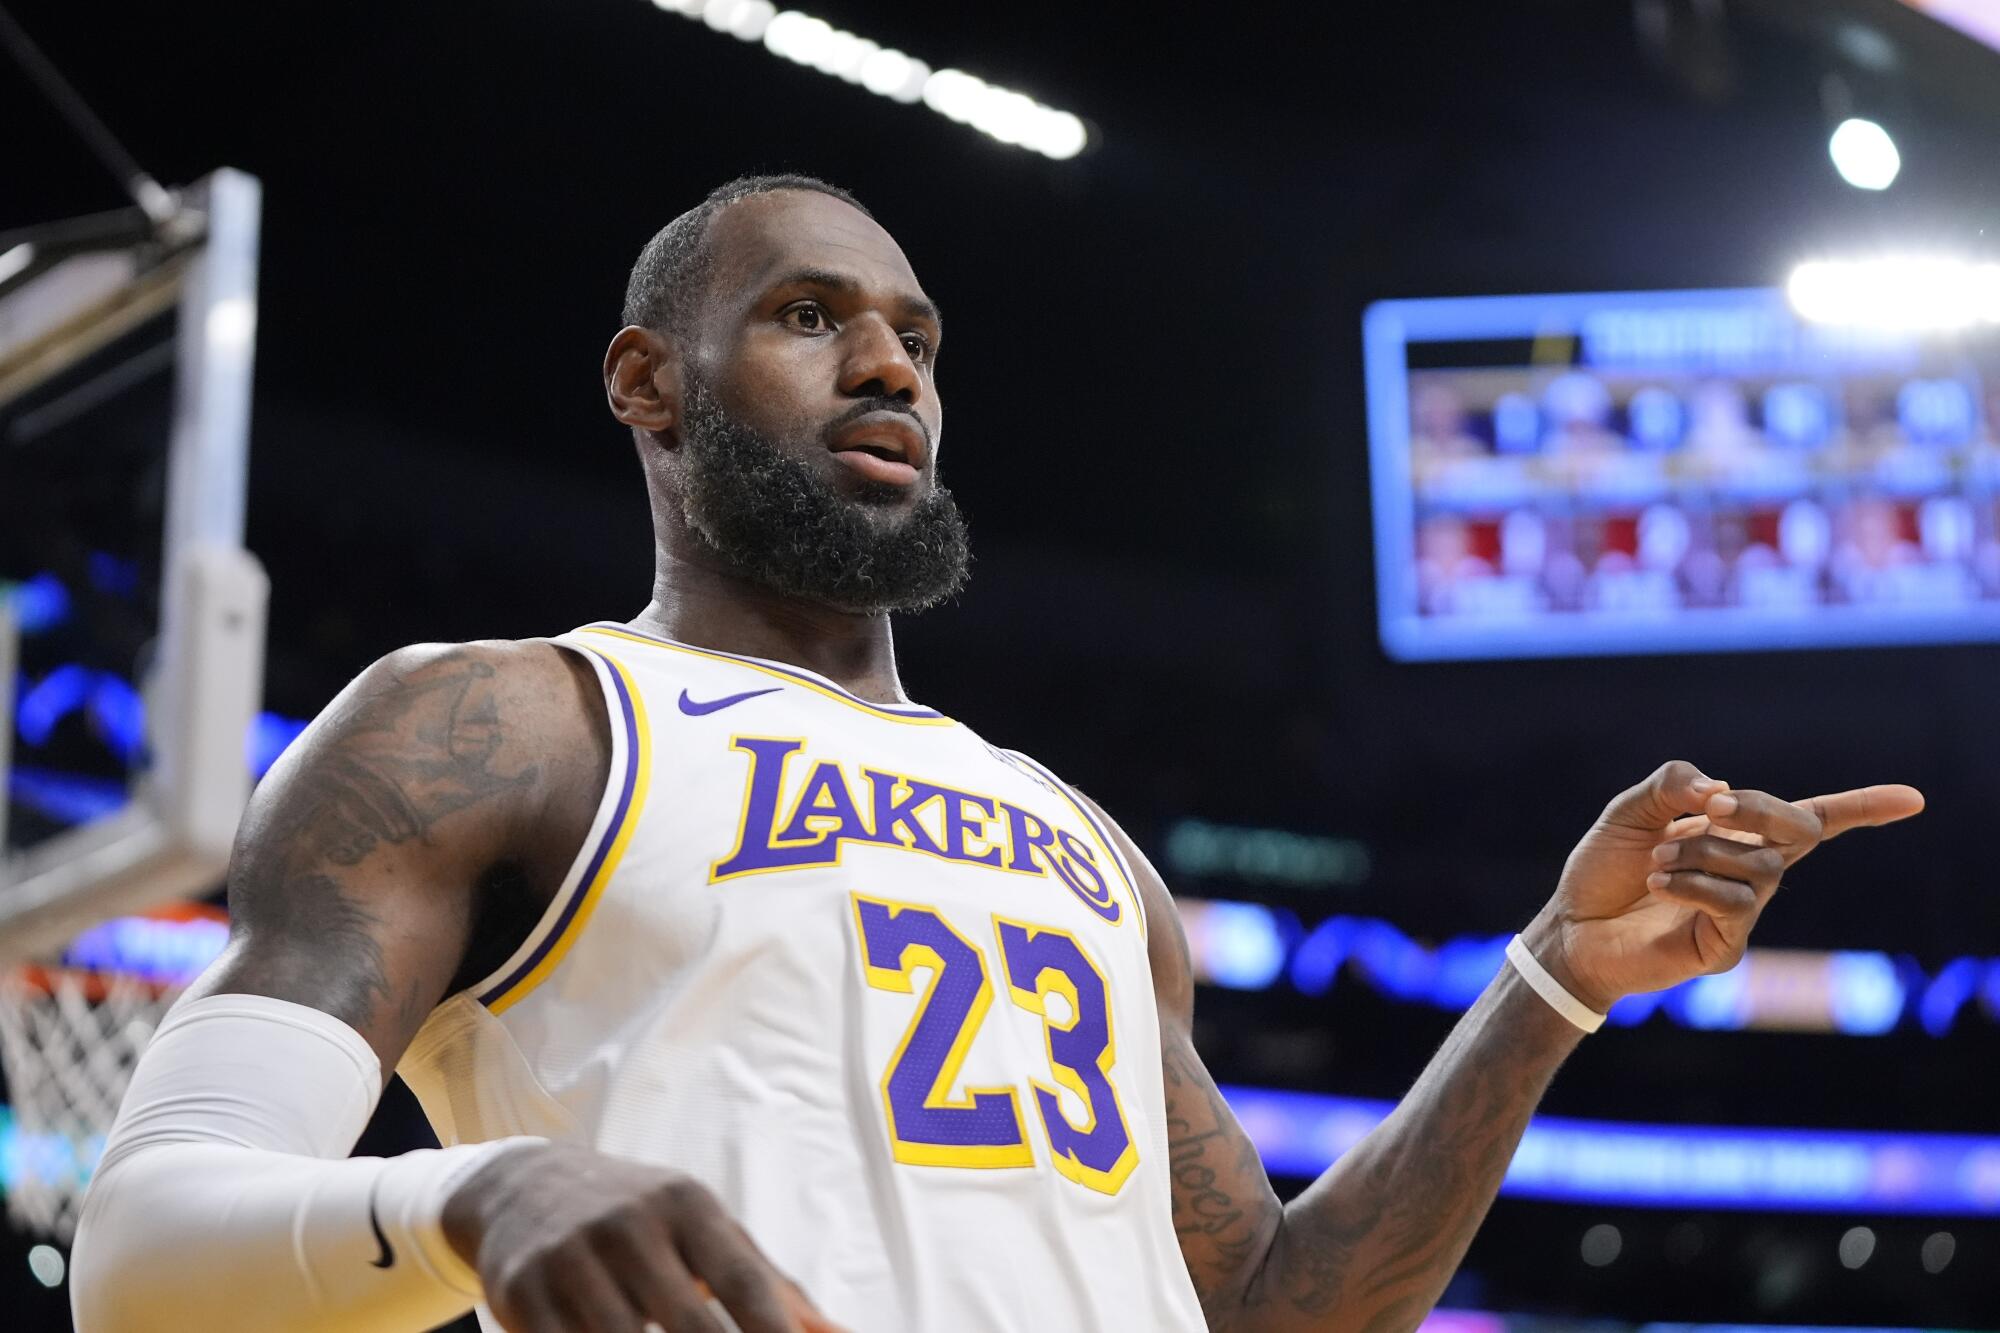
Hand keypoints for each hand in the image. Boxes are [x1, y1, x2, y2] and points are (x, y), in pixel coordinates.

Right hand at [441, 1141, 846, 1332]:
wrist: (525, 1185)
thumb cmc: (643, 1221)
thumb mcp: (706, 1232)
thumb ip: (770, 1287)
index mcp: (686, 1205)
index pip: (742, 1280)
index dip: (775, 1332)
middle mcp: (630, 1224)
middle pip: (689, 1323)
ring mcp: (572, 1257)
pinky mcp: (522, 1291)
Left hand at [1525, 760, 1923, 1012]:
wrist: (1570, 927)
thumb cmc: (1603, 869)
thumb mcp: (1630, 811)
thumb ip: (1673, 786)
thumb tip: (1723, 788)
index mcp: (1735, 835)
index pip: (1811, 820)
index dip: (1862, 808)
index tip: (1914, 799)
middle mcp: (1749, 872)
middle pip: (1799, 829)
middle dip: (1763, 809)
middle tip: (1714, 807)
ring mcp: (1742, 912)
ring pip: (1760, 866)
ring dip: (1702, 851)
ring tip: (1655, 861)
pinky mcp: (1725, 947)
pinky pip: (1736, 905)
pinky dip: (1695, 884)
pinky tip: (1658, 882)